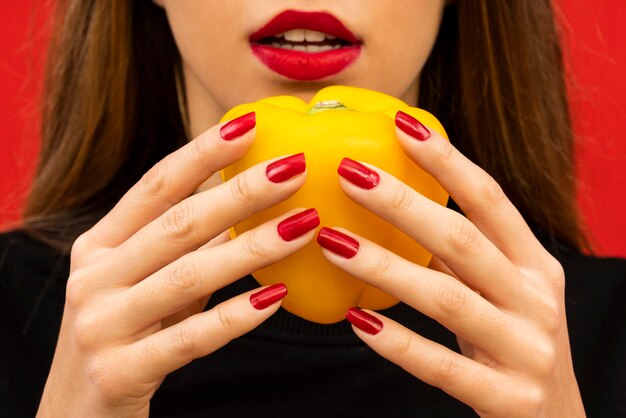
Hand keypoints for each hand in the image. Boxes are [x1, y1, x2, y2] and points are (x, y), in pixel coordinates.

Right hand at [37, 112, 318, 416]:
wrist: (76, 414)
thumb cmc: (123, 334)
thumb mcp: (144, 281)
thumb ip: (184, 246)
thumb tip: (243, 201)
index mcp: (99, 246)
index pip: (155, 186)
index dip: (202, 152)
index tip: (249, 124)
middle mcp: (94, 277)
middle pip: (178, 223)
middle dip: (242, 192)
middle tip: (296, 167)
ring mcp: (101, 323)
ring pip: (188, 275)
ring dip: (253, 248)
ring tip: (305, 225)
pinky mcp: (120, 370)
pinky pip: (189, 339)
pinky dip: (235, 317)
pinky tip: (275, 297)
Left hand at [317, 111, 584, 416]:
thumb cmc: (515, 341)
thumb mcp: (501, 290)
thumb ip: (461, 255)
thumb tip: (397, 208)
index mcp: (535, 263)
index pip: (490, 199)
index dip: (446, 160)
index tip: (401, 126)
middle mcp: (536, 298)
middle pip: (463, 240)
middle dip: (403, 204)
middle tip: (349, 173)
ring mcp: (526, 348)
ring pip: (447, 299)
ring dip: (386, 267)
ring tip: (334, 243)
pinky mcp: (507, 396)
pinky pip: (442, 367)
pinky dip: (398, 342)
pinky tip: (358, 320)